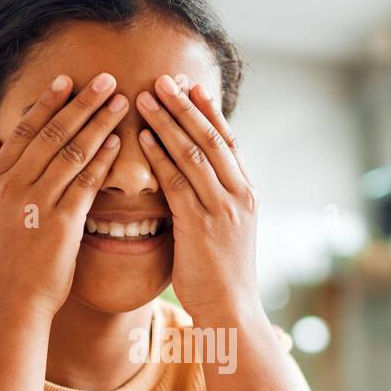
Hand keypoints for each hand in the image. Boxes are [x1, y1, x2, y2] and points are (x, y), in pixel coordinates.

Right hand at [0, 73, 126, 319]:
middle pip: (51, 133)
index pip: (24, 130)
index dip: (47, 103)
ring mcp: (37, 204)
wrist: (8, 302)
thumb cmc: (0, 261)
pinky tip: (117, 143)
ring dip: (98, 123)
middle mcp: (14, 186)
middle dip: (81, 103)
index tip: (66, 80)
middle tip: (106, 79)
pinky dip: (101, 160)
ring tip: (121, 102)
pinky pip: (85, 183)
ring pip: (71, 152)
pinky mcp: (61, 224)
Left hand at [135, 75, 259, 323]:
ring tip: (146, 97)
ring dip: (168, 122)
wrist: (232, 312)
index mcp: (248, 194)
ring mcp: (222, 209)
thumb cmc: (223, 278)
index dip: (209, 112)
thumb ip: (215, 204)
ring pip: (193, 153)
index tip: (192, 86)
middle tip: (164, 78)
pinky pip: (177, 182)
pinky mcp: (201, 225)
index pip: (228, 142)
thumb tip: (196, 185)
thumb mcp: (227, 234)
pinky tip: (143, 139)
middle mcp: (240, 195)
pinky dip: (160, 157)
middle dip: (186, 106)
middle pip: (211, 138)